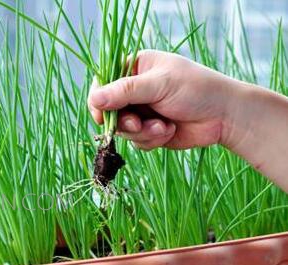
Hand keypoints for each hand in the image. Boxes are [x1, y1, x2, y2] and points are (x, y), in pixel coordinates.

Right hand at [88, 50, 237, 149]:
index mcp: (135, 69)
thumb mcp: (159, 85)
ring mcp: (142, 112)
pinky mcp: (150, 131)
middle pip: (110, 111)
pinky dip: (152, 140)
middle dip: (124, 121)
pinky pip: (137, 142)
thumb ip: (125, 91)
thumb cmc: (196, 89)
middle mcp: (135, 91)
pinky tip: (170, 130)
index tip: (100, 116)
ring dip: (142, 132)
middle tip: (137, 123)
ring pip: (124, 130)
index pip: (104, 82)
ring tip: (163, 126)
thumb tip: (94, 98)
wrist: (224, 116)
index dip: (98, 100)